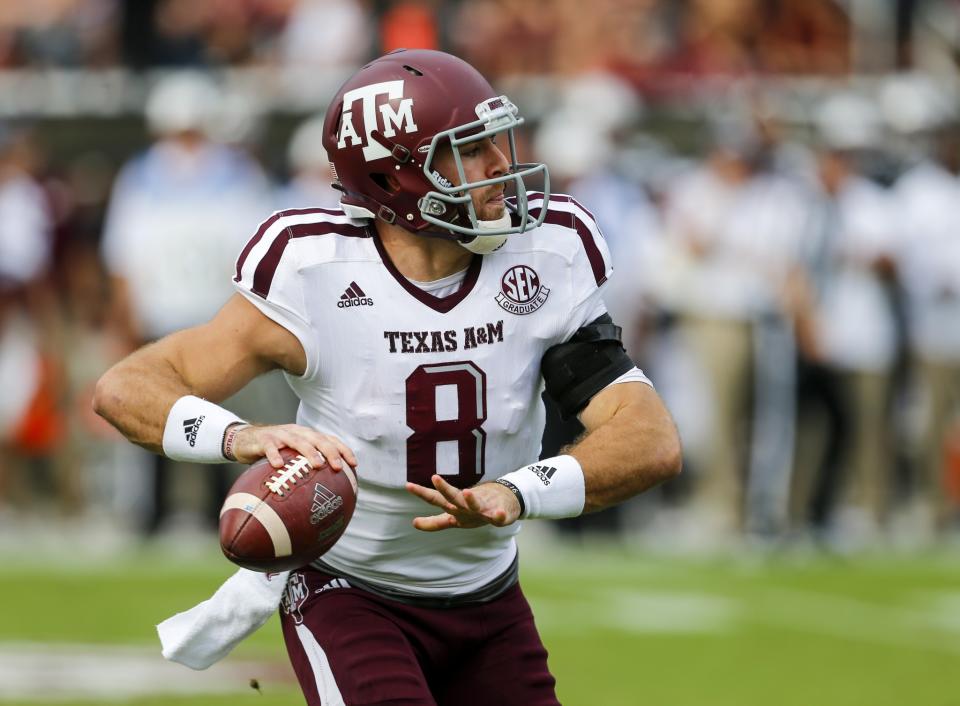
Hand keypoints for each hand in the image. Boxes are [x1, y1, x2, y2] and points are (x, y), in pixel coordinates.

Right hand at [231, 424, 357, 470]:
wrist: (245, 440)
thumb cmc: (274, 451)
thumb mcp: (292, 456)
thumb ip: (305, 467)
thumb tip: (324, 491)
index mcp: (306, 435)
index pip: (329, 439)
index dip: (343, 450)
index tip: (354, 464)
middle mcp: (296, 432)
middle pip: (317, 439)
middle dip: (330, 452)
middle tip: (338, 467)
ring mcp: (280, 434)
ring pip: (298, 441)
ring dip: (309, 452)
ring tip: (317, 465)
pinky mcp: (264, 440)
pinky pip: (270, 447)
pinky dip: (275, 455)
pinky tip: (279, 466)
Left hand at [405, 475, 521, 531]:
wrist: (505, 501)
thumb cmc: (475, 509)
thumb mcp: (454, 518)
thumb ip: (436, 522)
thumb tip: (413, 523)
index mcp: (456, 507)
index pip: (436, 500)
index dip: (423, 493)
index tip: (408, 485)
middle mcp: (467, 506)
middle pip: (453, 498)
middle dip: (445, 489)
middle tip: (435, 477)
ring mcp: (483, 509)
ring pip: (475, 504)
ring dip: (471, 499)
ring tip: (467, 492)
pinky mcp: (499, 515)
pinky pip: (499, 517)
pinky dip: (499, 515)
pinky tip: (499, 514)